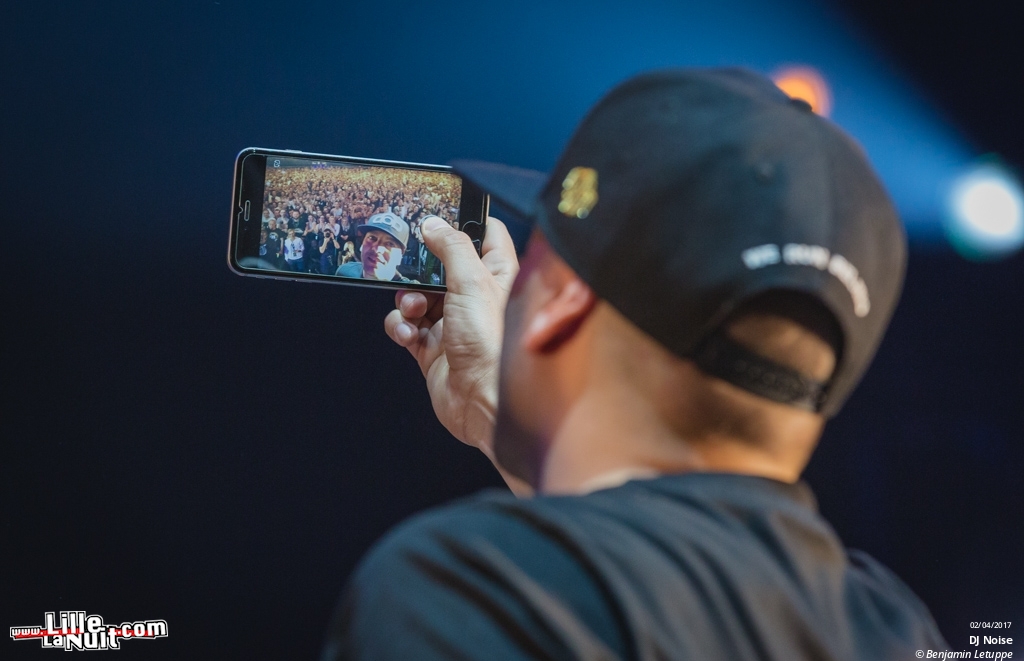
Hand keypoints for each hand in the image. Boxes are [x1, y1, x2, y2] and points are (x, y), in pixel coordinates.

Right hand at [384, 216, 531, 495]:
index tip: (437, 215)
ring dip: (407, 299)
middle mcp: (477, 299)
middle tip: (406, 264)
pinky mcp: (434, 350)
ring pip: (419, 297)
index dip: (463, 223)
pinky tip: (408, 333)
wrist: (484, 403)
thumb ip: (451, 248)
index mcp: (498, 276)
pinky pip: (408, 328)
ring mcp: (454, 325)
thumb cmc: (492, 346)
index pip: (486, 236)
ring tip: (413, 309)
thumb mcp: (472, 283)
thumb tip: (433, 224)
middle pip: (442, 266)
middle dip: (420, 267)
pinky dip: (401, 327)